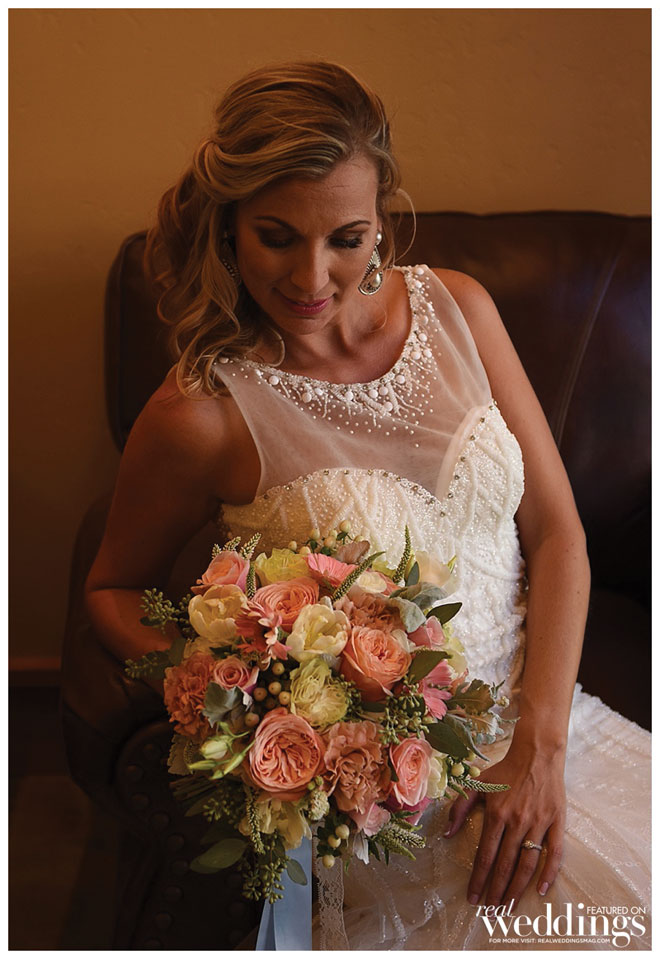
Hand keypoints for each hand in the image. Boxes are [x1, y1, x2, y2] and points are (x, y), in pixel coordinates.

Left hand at [444, 741, 565, 909]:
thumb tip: (448, 834)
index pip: (486, 855)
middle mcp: (517, 822)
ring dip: (517, 888)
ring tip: (508, 907)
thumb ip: (460, 807)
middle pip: (505, 865)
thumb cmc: (506, 769)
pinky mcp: (556, 822)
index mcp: (497, 814)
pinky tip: (541, 890)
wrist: (537, 753)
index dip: (478, 879)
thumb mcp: (477, 784)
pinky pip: (555, 852)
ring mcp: (538, 823)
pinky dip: (549, 873)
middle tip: (490, 912)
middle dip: (496, 891)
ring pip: (527, 863)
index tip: (472, 898)